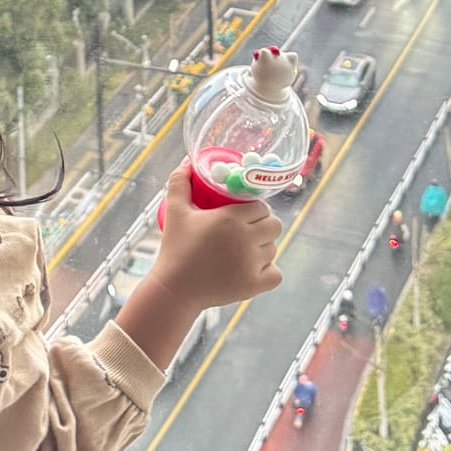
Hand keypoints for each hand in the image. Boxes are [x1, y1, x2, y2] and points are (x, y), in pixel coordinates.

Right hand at [150, 167, 283, 310]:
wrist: (175, 289)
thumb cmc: (175, 248)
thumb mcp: (175, 211)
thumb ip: (180, 182)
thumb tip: (187, 162)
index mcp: (231, 218)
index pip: (261, 207)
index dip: (255, 210)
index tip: (243, 215)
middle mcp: (245, 239)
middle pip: (274, 226)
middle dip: (263, 226)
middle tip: (247, 232)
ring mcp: (252, 264)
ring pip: (273, 249)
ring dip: (263, 248)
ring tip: (245, 251)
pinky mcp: (254, 286)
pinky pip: (276, 275)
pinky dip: (268, 272)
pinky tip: (254, 269)